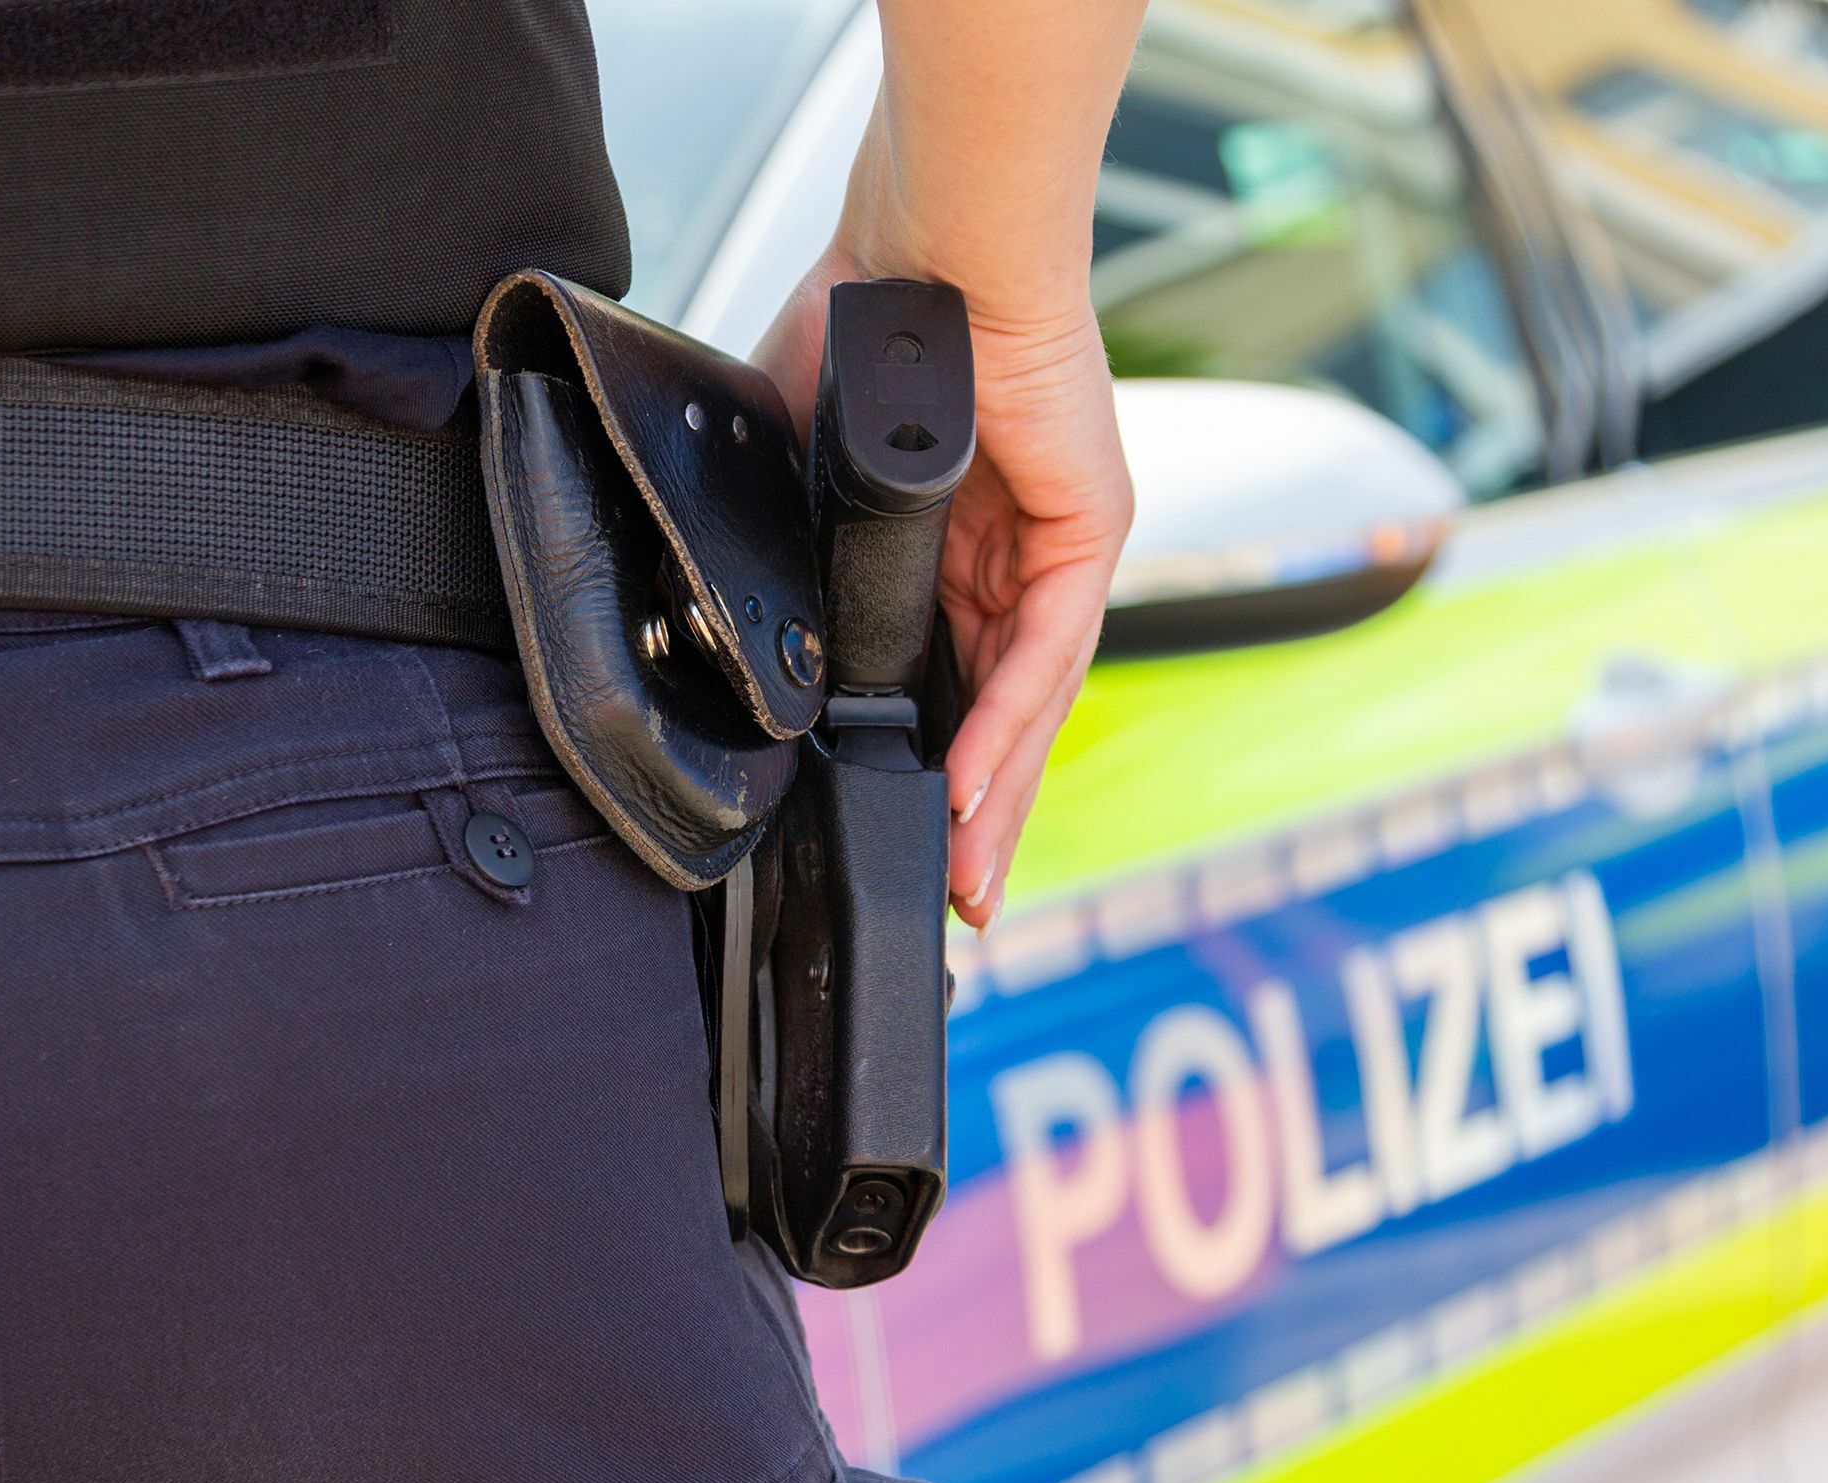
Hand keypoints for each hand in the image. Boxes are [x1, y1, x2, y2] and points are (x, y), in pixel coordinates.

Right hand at [753, 240, 1131, 931]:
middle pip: (1007, 712)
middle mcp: (1025, 558)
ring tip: (964, 878)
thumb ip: (793, 539)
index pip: (956, 678)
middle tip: (953, 901)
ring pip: (1035, 699)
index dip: (933, 759)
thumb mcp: (805, 462)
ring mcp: (1065, 547)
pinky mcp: (1092, 529)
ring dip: (995, 795)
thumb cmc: (869, 320)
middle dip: (978, 814)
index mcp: (964, 545)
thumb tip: (736, 604)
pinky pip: (1046, 650)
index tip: (907, 835)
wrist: (924, 235)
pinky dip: (1005, 725)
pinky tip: (967, 789)